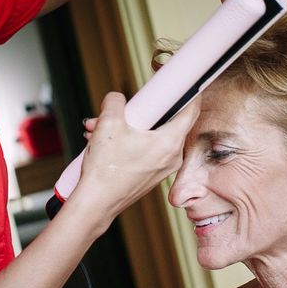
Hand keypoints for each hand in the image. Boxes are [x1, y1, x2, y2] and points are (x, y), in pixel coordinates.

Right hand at [73, 92, 198, 224]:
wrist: (96, 203)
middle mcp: (172, 157)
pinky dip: (128, 142)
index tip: (182, 84)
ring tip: (100, 128)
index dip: (188, 92)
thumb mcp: (108, 123)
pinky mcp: (152, 175)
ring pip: (150, 136)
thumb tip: (117, 99)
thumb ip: (115, 102)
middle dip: (139, 112)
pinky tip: (104, 142)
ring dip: (127, 128)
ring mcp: (163, 168)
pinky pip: (145, 150)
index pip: (191, 110)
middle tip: (121, 110)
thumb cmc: (106, 170)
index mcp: (170, 142)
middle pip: (164, 122)